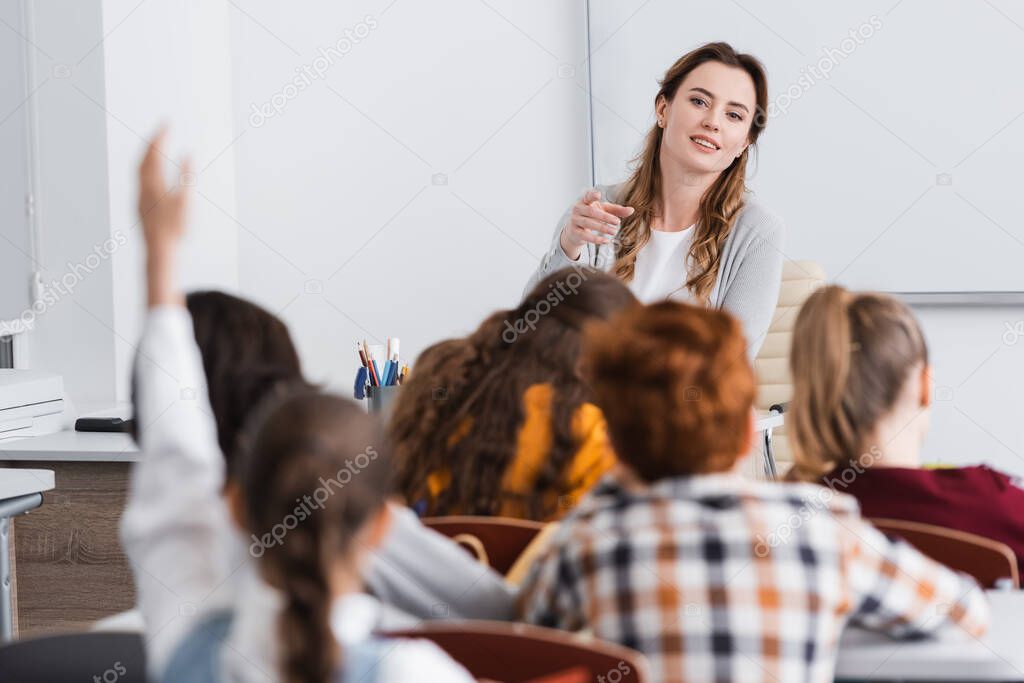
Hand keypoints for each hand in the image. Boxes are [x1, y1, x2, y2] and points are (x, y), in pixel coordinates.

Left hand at [138, 128, 190, 307]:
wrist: (159, 250)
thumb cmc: (174, 228)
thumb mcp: (186, 201)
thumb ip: (186, 176)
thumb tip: (188, 155)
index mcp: (153, 183)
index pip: (154, 153)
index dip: (160, 136)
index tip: (166, 122)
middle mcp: (142, 187)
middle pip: (143, 158)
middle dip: (151, 142)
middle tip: (161, 129)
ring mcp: (139, 196)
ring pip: (139, 169)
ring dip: (147, 154)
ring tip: (155, 146)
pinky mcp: (140, 204)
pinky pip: (140, 178)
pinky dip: (146, 167)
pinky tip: (153, 170)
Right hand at [559, 189, 634, 260]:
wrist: (574, 230)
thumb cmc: (590, 216)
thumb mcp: (603, 210)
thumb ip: (617, 210)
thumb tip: (631, 210)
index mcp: (585, 200)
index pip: (587, 196)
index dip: (592, 195)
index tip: (598, 195)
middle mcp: (578, 209)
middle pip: (592, 212)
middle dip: (605, 217)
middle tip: (617, 222)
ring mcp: (575, 220)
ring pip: (589, 223)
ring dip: (603, 228)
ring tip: (614, 232)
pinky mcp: (574, 232)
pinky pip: (585, 236)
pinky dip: (596, 239)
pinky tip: (605, 241)